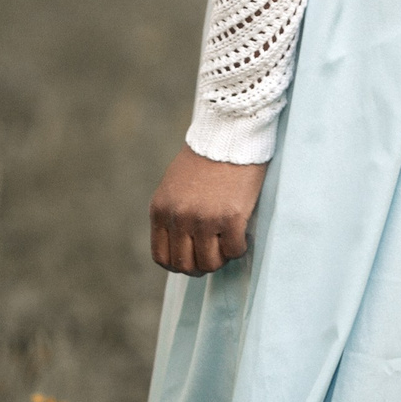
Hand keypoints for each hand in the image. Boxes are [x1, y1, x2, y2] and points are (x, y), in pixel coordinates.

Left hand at [150, 145, 267, 275]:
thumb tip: (180, 246)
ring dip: (221, 258)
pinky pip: (235, 251)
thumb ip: (172, 214)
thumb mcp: (173, 187)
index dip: (178, 265)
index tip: (192, 259)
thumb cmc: (204, 161)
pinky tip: (241, 232)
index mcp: (160, 210)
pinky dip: (239, 247)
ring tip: (227, 243)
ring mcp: (204, 219)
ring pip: (211, 263)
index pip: (162, 257)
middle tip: (215, 254)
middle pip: (186, 265)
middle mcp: (179, 217)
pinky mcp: (231, 217)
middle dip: (201, 266)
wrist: (228, 135)